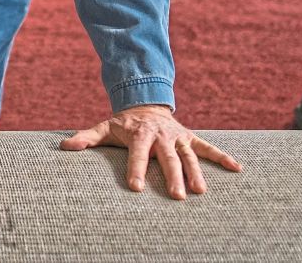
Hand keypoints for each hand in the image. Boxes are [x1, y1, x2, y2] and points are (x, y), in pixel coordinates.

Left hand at [60, 105, 241, 198]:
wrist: (146, 105)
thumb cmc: (123, 123)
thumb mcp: (104, 127)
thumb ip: (86, 137)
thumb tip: (65, 146)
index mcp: (140, 134)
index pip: (137, 153)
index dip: (136, 169)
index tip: (136, 187)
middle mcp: (161, 135)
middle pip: (167, 157)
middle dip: (172, 176)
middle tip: (176, 197)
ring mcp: (178, 137)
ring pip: (189, 155)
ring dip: (196, 173)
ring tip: (200, 192)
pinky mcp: (190, 138)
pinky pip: (208, 148)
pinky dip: (223, 157)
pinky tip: (237, 168)